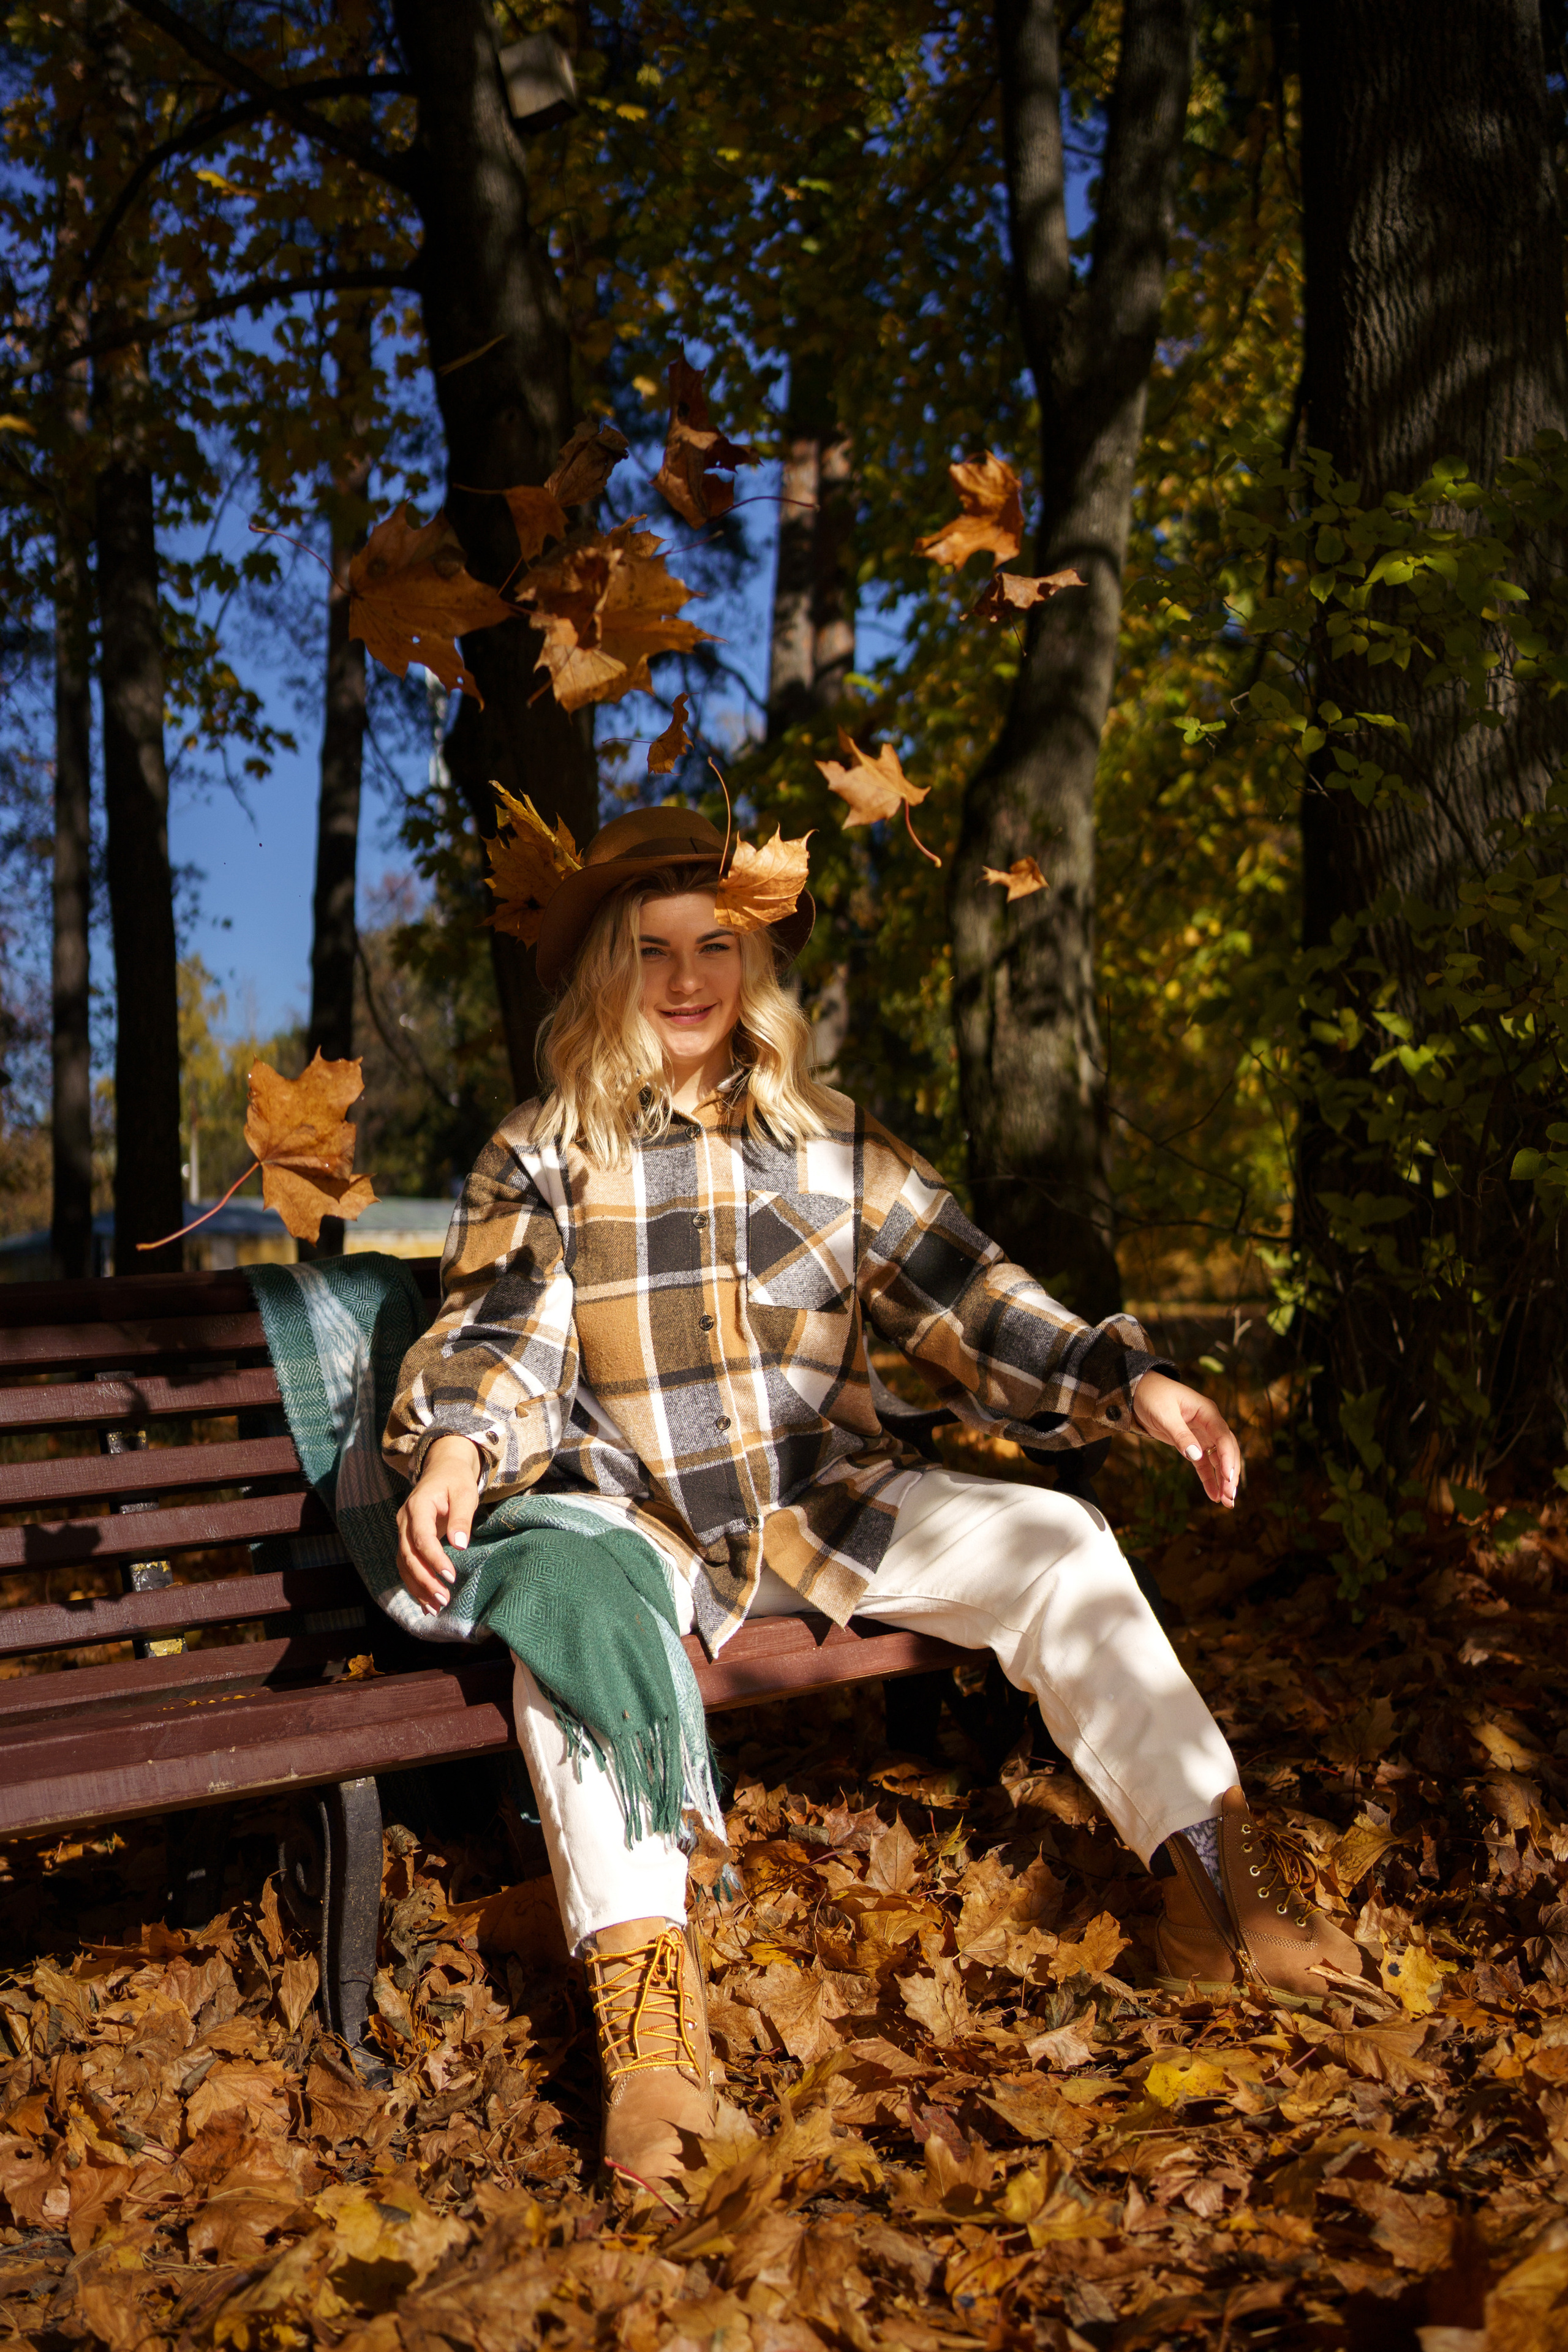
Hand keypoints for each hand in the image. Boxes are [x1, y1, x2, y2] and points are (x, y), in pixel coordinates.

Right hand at [396, 1434, 481, 1614]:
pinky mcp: (407, 1540)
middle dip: (424, 1580)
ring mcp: (403, 1531)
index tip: (450, 1577)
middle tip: (443, 1599)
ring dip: (418, 1587)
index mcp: (417, 1507)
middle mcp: (404, 1521)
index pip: (422, 1538)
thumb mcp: (465, 1492)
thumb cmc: (456, 1480)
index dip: (434, 1559)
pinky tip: (425, 1603)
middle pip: (408, 1556)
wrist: (443, 1469)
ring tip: (435, 1608)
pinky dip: (415, 1584)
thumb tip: (460, 1544)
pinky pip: (406, 1565)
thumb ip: (461, 1517)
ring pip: (404, 1564)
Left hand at [1131, 1372, 1240, 1508]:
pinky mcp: (1191, 1443)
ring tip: (1227, 1502)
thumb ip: (1179, 1434)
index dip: (1227, 1458)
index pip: (1223, 1437)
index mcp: (1207, 1412)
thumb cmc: (1151, 1396)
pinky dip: (1209, 1478)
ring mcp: (1202, 1434)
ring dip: (1223, 1480)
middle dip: (1230, 1474)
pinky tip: (1213, 1496)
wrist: (1137, 1391)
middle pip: (1226, 1450)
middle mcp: (1209, 1423)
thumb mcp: (1164, 1414)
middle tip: (1230, 1497)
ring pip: (1218, 1459)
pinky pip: (1204, 1463)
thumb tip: (1196, 1455)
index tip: (1228, 1478)